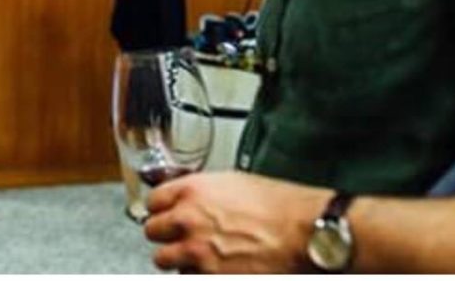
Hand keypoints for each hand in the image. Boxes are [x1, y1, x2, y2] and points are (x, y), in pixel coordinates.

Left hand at [143, 170, 328, 272]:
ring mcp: (196, 253)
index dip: (162, 208)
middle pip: (152, 231)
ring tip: (196, 255)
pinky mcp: (208, 278)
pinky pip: (187, 277)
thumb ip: (202, 192)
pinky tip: (213, 268)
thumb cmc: (278, 205)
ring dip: (177, 258)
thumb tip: (189, 199)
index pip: (153, 201)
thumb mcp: (232, 182)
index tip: (166, 213)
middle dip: (166, 234)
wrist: (303, 233)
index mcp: (192, 191)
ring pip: (163, 259)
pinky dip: (197, 274)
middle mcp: (188, 220)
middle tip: (180, 236)